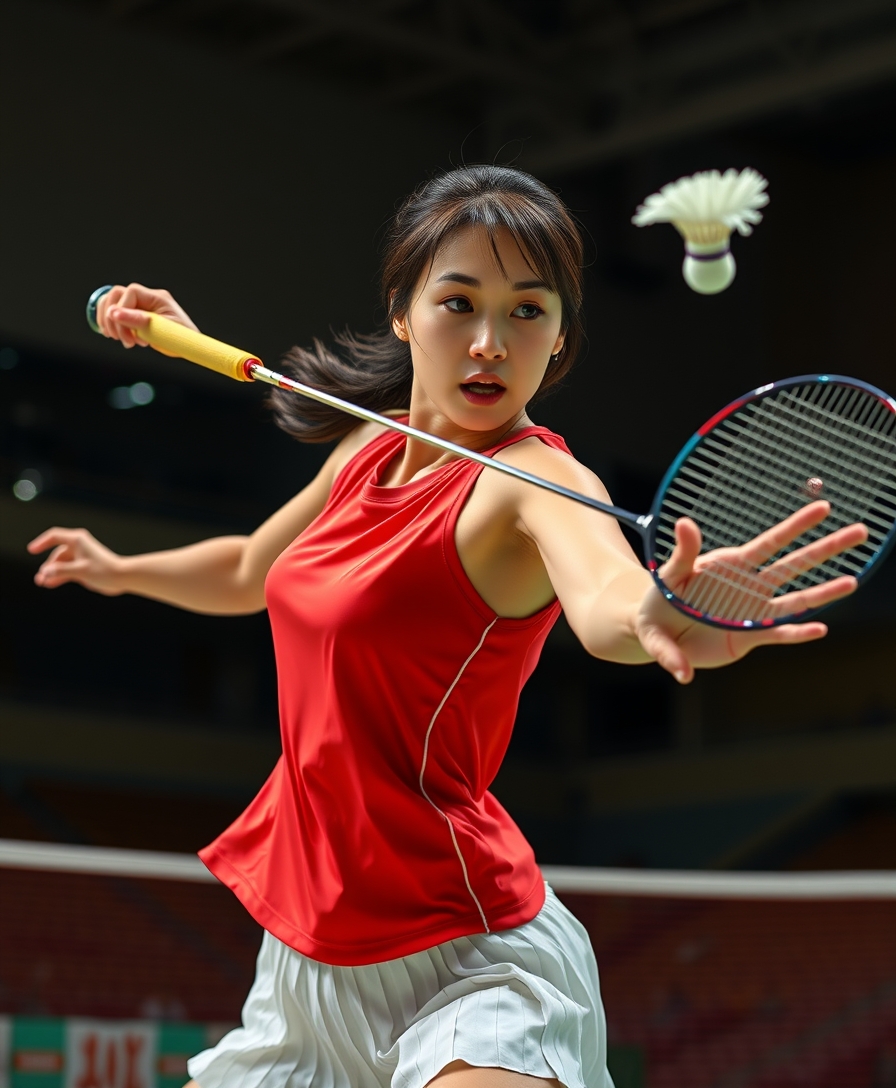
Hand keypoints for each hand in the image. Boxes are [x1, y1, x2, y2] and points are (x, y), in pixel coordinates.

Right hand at [28, 527, 125, 595]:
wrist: (122, 577)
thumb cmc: (104, 570)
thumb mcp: (80, 571)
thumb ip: (61, 571)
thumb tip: (45, 572)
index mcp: (77, 540)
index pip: (54, 536)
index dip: (41, 542)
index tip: (31, 550)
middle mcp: (78, 546)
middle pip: (56, 554)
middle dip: (47, 567)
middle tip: (40, 580)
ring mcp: (80, 556)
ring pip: (60, 564)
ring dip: (51, 573)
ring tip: (42, 583)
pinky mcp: (83, 567)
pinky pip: (66, 570)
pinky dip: (59, 576)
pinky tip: (50, 584)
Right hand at [96, 283, 197, 352]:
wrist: (187, 346)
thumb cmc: (182, 339)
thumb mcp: (161, 331)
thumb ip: (137, 320)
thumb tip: (113, 313)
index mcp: (157, 297)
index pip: (130, 292)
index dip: (122, 309)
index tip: (124, 331)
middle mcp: (147, 298)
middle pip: (116, 295)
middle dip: (113, 318)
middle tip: (122, 339)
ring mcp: (139, 305)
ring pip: (110, 302)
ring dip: (109, 322)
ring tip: (121, 339)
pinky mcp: (133, 314)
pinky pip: (113, 312)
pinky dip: (110, 324)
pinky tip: (117, 336)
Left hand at [635, 501, 867, 682]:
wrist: (655, 632)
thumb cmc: (661, 599)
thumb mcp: (670, 575)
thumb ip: (682, 552)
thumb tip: (684, 522)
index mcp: (732, 565)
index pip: (772, 542)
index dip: (797, 525)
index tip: (823, 509)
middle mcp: (749, 586)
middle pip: (796, 565)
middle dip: (827, 548)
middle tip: (860, 532)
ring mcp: (753, 611)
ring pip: (796, 600)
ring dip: (823, 592)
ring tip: (853, 581)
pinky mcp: (748, 636)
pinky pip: (778, 634)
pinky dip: (798, 634)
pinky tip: (819, 629)